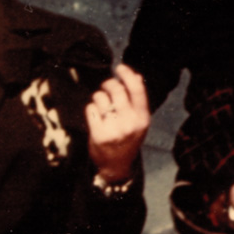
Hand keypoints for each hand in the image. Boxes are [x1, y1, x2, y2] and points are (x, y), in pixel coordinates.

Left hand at [87, 65, 149, 183]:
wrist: (116, 166)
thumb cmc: (128, 139)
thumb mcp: (138, 122)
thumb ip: (137, 100)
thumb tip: (136, 76)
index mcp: (143, 118)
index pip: (137, 89)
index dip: (128, 74)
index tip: (119, 67)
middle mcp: (130, 123)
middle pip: (117, 90)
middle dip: (109, 83)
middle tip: (106, 85)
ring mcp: (114, 129)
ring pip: (101, 98)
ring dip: (98, 98)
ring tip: (101, 106)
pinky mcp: (99, 134)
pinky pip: (90, 109)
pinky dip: (91, 109)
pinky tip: (95, 117)